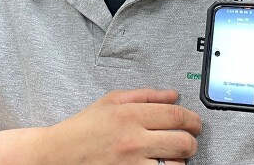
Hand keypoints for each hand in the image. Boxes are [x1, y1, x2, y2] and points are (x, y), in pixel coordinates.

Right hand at [46, 88, 199, 164]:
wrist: (58, 155)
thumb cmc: (84, 128)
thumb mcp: (111, 101)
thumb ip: (145, 95)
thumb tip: (173, 95)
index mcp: (129, 115)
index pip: (176, 116)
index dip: (192, 119)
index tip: (194, 123)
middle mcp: (133, 139)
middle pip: (183, 142)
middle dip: (192, 141)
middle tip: (188, 140)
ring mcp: (131, 164)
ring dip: (179, 161)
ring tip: (171, 155)